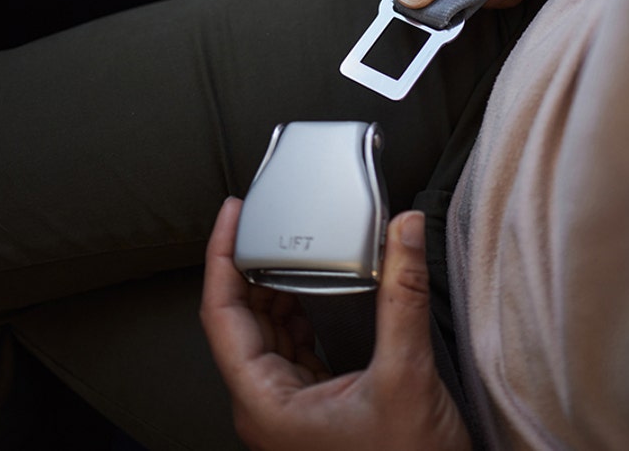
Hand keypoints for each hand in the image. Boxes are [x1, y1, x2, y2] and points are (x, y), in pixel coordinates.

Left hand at [201, 198, 471, 450]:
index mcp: (264, 404)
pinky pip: (291, 353)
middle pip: (238, 322)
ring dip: (274, 290)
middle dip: (249, 267)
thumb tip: (406, 233)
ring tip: (287, 247)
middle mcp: (265, 409)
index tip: (231, 216)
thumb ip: (403, 297)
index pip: (221, 315)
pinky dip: (298, 315)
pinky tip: (312, 293)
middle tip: (259, 219)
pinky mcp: (312, 413)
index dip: (222, 257)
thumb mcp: (407, 374)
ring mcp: (286, 413)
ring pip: (264, 337)